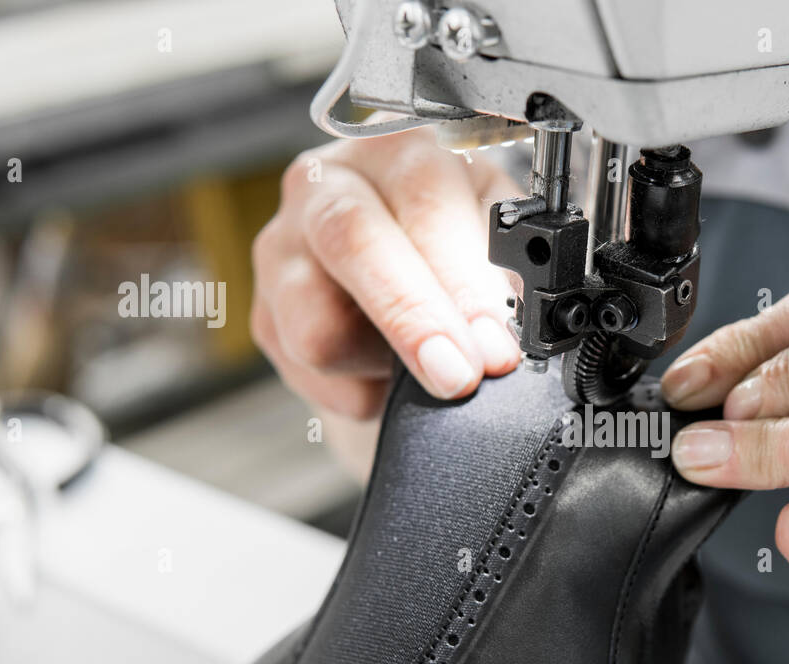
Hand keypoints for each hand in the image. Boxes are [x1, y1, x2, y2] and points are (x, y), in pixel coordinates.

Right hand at [252, 129, 520, 415]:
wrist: (395, 281)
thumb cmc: (451, 246)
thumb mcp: (492, 233)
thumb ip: (508, 265)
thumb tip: (525, 319)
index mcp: (397, 150)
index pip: (425, 201)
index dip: (462, 281)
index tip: (495, 345)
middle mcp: (327, 184)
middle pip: (353, 243)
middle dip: (414, 321)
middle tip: (459, 376)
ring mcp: (283, 248)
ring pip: (318, 325)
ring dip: (384, 363)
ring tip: (423, 362)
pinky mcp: (263, 315)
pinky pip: (310, 372)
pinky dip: (360, 389)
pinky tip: (385, 371)